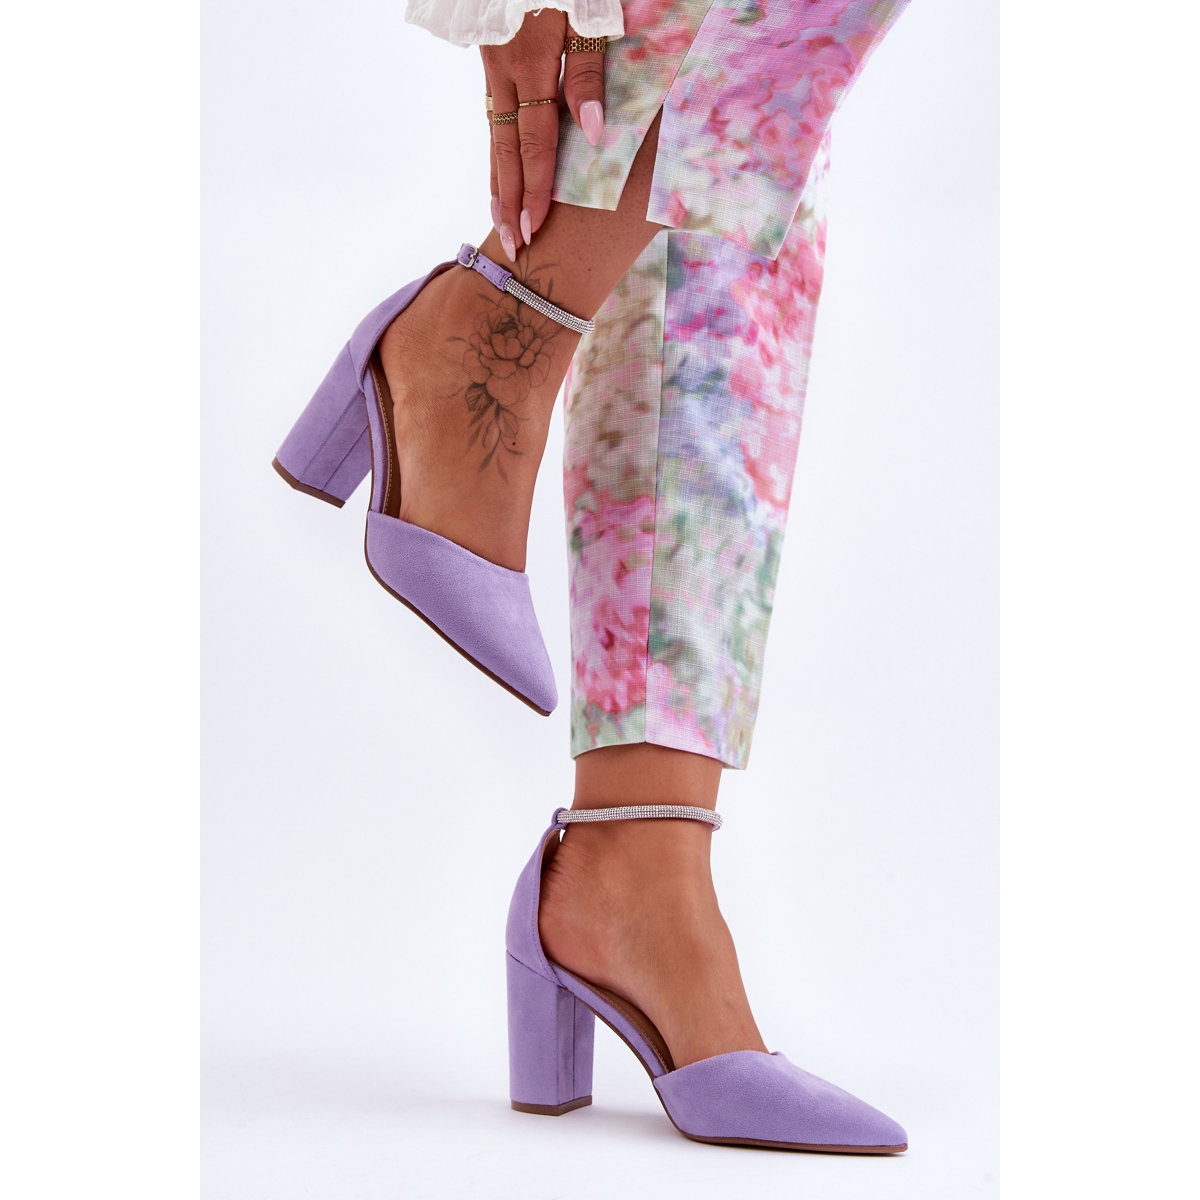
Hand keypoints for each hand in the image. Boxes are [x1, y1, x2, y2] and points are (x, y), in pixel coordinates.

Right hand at [482, 13, 605, 261]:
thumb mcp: (589, 9)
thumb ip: (588, 69)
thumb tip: (590, 132)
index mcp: (531, 59)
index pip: (533, 140)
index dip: (533, 187)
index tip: (532, 227)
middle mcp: (505, 67)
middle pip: (505, 147)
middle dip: (508, 199)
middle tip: (510, 246)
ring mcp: (492, 59)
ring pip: (493, 132)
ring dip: (496, 179)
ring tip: (499, 220)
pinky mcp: (489, 50)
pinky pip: (492, 111)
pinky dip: (495, 146)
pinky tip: (499, 168)